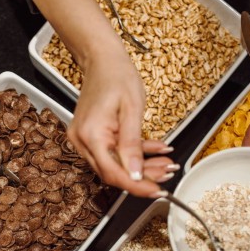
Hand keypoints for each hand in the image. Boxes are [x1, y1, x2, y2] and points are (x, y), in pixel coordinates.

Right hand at [67, 50, 175, 195]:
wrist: (101, 60)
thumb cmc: (116, 76)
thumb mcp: (132, 110)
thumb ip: (133, 145)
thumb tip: (135, 173)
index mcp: (91, 135)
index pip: (113, 173)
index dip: (136, 185)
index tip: (156, 190)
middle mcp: (82, 141)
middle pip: (113, 172)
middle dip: (142, 176)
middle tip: (167, 174)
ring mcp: (84, 139)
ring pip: (114, 164)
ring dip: (140, 166)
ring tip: (165, 162)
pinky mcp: (90, 137)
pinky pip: (112, 153)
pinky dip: (133, 154)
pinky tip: (154, 149)